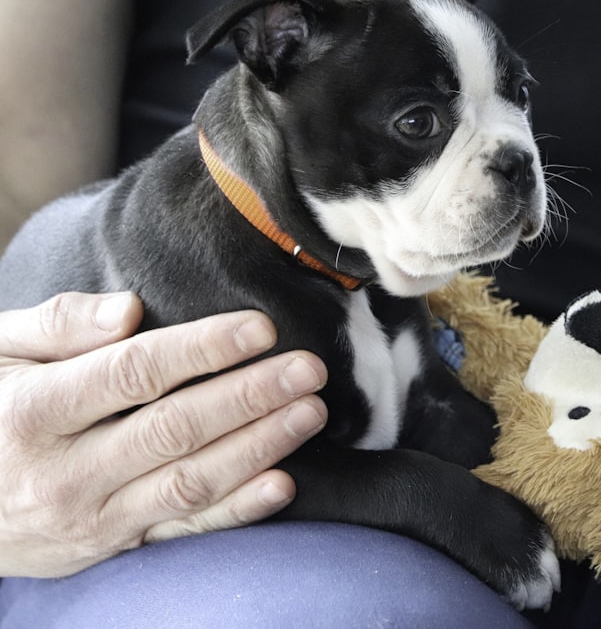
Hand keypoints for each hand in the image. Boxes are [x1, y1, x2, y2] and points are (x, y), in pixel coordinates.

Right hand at [0, 291, 327, 576]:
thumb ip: (58, 326)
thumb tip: (130, 312)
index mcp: (33, 411)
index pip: (133, 374)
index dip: (203, 349)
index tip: (261, 328)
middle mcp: (63, 472)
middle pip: (174, 428)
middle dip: (250, 396)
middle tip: (308, 369)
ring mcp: (89, 517)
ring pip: (189, 482)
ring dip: (259, 446)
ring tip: (309, 412)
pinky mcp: (111, 546)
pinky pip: (182, 530)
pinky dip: (236, 511)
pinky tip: (282, 483)